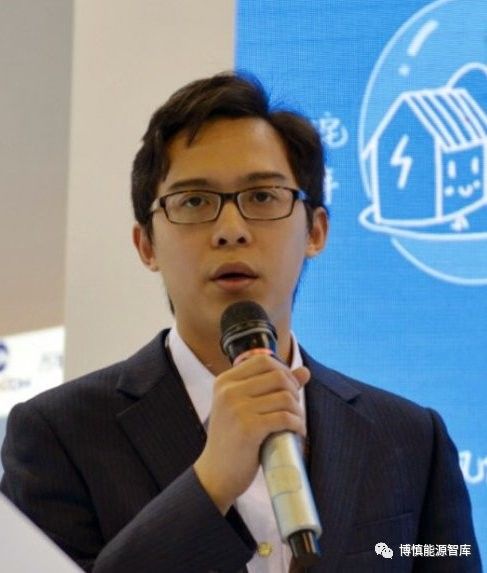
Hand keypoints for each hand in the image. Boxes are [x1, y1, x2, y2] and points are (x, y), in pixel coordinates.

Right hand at [193, 354, 309, 513]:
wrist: (216, 474)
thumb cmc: (233, 439)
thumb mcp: (245, 406)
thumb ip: (272, 386)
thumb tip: (305, 371)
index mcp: (225, 381)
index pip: (263, 360)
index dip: (284, 370)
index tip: (289, 388)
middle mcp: (228, 391)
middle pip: (277, 376)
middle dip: (294, 390)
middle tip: (295, 408)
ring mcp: (237, 408)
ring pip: (284, 397)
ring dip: (298, 410)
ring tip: (296, 422)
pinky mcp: (248, 428)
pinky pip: (284, 418)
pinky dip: (297, 424)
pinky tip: (297, 432)